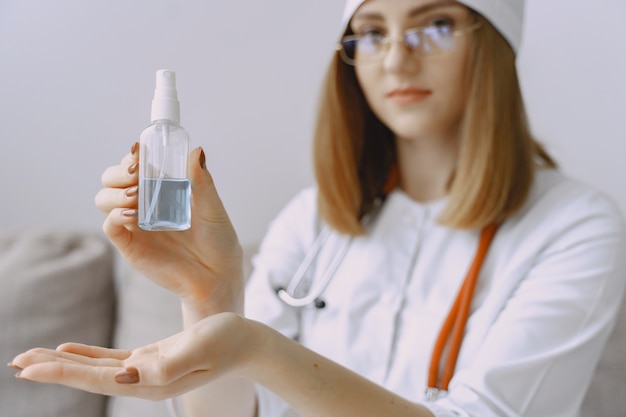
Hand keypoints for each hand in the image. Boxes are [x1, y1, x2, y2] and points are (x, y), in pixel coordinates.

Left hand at [10, 313, 253, 400]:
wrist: (247, 343)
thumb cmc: (229, 341)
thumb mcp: (202, 347)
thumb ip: (170, 363)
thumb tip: (132, 372)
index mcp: (153, 381)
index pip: (99, 379)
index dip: (63, 374)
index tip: (28, 369)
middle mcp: (144, 380)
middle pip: (89, 376)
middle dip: (52, 370)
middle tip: (17, 362)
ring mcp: (146, 370)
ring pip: (96, 368)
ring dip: (63, 363)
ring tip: (32, 358)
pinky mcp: (151, 358)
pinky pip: (111, 359)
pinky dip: (87, 355)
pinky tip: (69, 349)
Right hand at [95, 144, 242, 315]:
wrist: (218, 275)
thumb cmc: (218, 241)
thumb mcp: (213, 208)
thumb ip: (202, 181)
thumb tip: (197, 151)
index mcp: (162, 189)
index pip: (134, 165)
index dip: (132, 156)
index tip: (140, 151)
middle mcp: (144, 204)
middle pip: (111, 179)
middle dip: (118, 171)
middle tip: (136, 174)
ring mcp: (135, 224)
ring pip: (104, 199)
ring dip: (114, 192)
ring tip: (136, 195)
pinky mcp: (130, 246)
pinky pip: (110, 226)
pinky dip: (115, 215)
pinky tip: (133, 214)